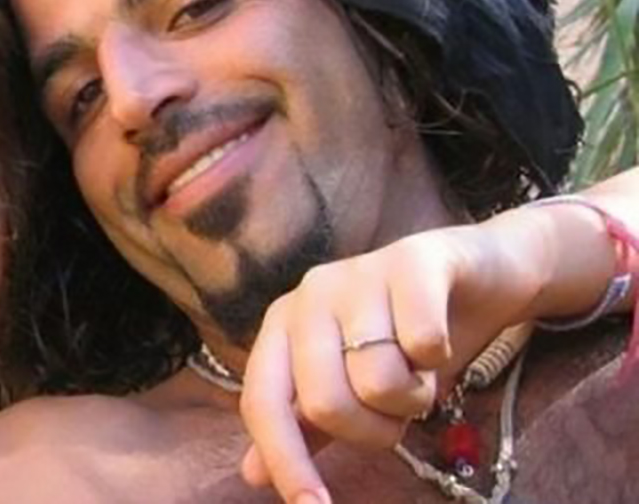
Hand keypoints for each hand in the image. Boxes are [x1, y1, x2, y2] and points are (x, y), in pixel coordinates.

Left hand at [237, 224, 543, 503]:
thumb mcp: (352, 386)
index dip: (286, 462)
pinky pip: (422, 341)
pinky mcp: (414, 260)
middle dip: (374, 429)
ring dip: (414, 397)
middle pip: (325, 403)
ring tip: (421, 371)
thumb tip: (250, 474)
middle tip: (399, 410)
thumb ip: (304, 427)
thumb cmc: (406, 339)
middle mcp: (310, 293)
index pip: (263, 403)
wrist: (482, 275)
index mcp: (283, 325)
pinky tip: (441, 341)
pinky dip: (439, 359)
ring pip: (378, 380)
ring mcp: (360, 271)